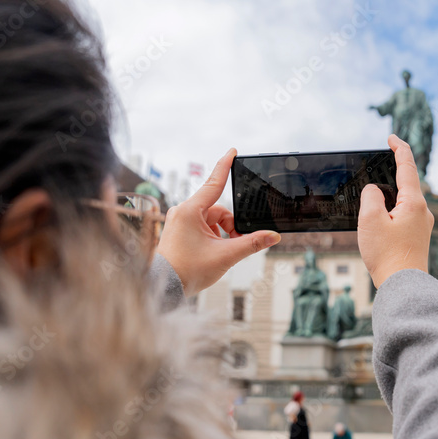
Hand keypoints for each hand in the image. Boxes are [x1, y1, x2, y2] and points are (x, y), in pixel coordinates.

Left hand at [156, 148, 280, 295]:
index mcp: (190, 211)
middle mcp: (183, 212)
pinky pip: (203, 228)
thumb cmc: (187, 270)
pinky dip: (214, 238)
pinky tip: (214, 253)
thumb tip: (272, 236)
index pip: (214, 183)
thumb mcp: (226, 255)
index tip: (232, 151)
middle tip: (235, 244)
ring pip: (212, 221)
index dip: (225, 166)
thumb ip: (251, 243)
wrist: (165, 287)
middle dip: (231, 227)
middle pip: (218, 211)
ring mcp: (180, 222)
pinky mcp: (179, 231)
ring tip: (222, 253)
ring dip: (223, 234)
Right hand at [358, 134, 434, 288]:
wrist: (403, 287)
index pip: (408, 166)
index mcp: (414, 202)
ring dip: (388, 198)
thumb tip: (375, 191)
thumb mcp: (370, 220)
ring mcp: (422, 225)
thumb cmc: (388, 256)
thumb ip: (371, 196)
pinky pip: (403, 216)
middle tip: (375, 172)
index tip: (391, 138)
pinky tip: (378, 224)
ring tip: (370, 209)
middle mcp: (423, 211)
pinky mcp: (417, 237)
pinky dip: (390, 213)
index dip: (399, 148)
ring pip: (403, 201)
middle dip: (390, 175)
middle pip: (406, 183)